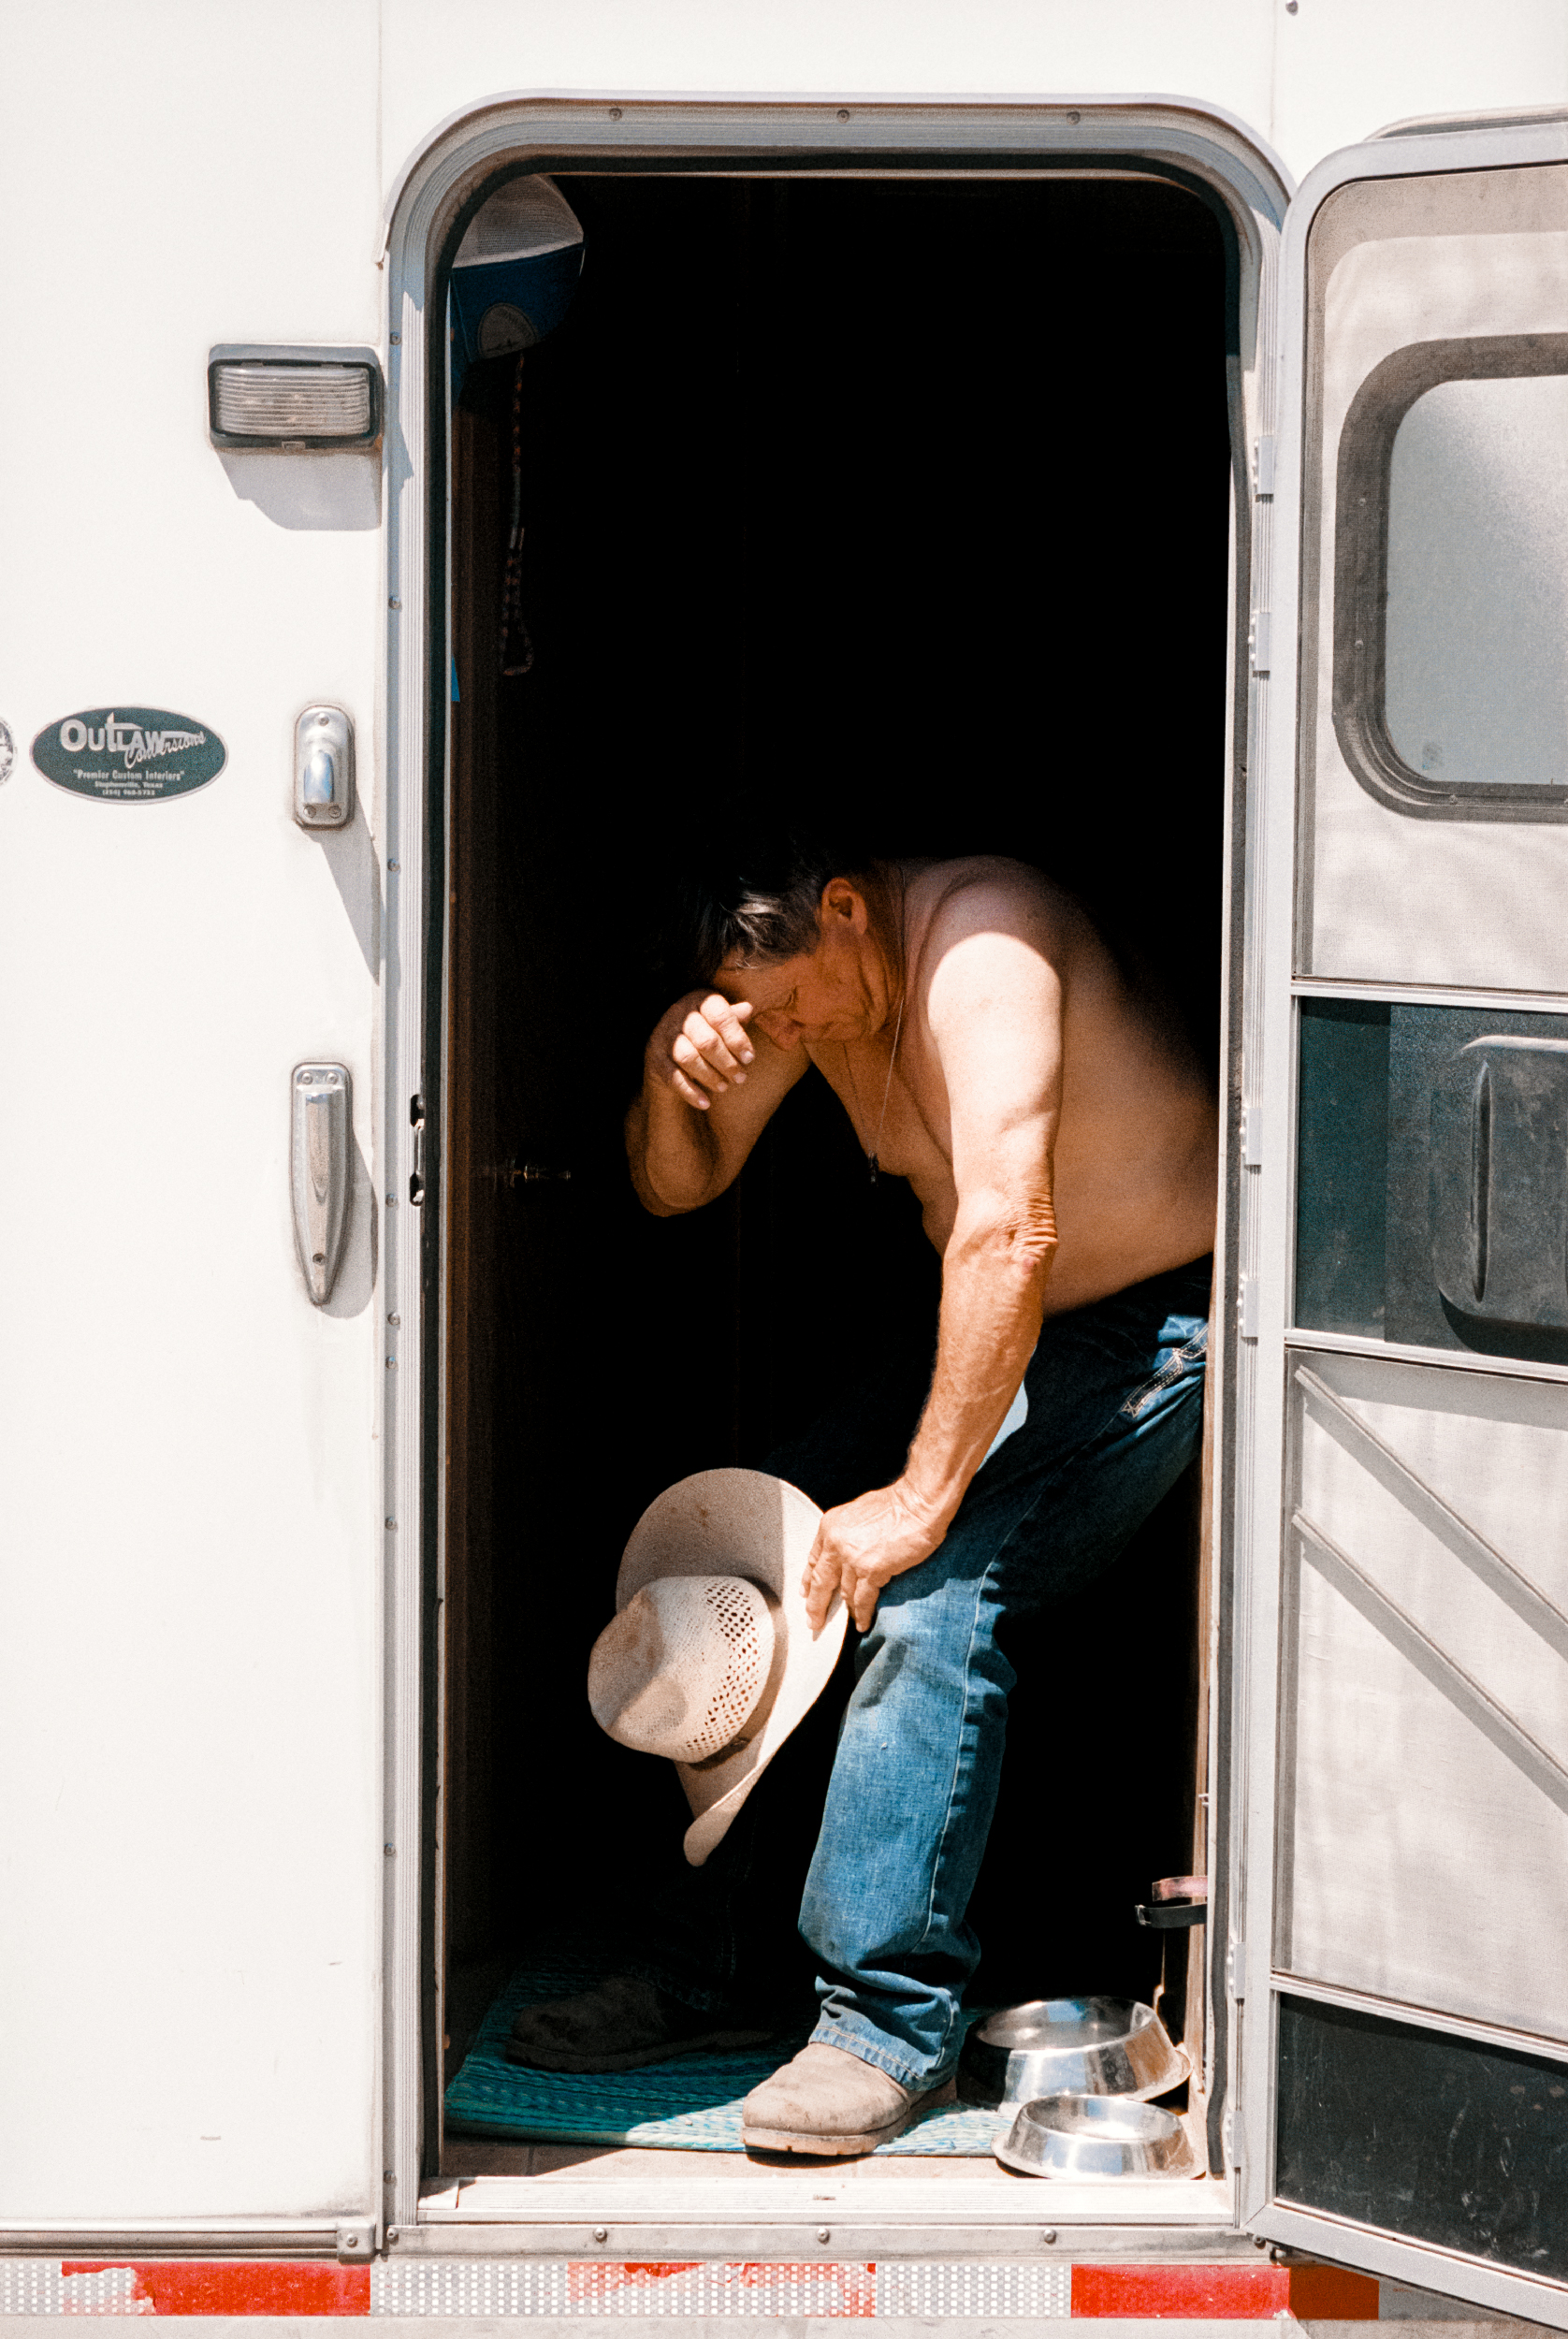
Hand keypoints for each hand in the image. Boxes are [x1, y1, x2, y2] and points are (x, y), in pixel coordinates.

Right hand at [647, 991, 755, 1111]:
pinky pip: (673, 1077)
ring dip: (710, 1076)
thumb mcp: (718, 1020)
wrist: (669, 1045)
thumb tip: (748, 1009)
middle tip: (741, 1078)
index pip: (720, 1017)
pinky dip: (690, 1092)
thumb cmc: (704, 1029)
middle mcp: (679, 1016)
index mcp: (699, 1002)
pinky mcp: (656, 1058)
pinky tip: (705, 1103)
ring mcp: (664, 1037)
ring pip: (688, 1058)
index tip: (749, 1058)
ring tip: (724, 1087)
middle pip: (706, 1041)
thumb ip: (732, 1017)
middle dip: (727, 1063)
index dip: (737, 1038)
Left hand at [802, 1482, 946, 1632]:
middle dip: (816, 1606)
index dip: (809, 1580)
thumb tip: (847, 1554)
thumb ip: (847, 1535)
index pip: (814, 1559)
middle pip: (821, 1582)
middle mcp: (836, 1543)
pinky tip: (863, 1623)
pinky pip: (863, 1600)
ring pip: (844, 1594)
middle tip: (814, 1621)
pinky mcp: (872, 1571)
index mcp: (830, 1526)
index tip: (806, 1593)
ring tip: (849, 1622)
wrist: (918, 1503)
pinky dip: (863, 1614)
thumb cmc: (896, 1505)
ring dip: (847, 1610)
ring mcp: (852, 1559)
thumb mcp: (858, 1514)